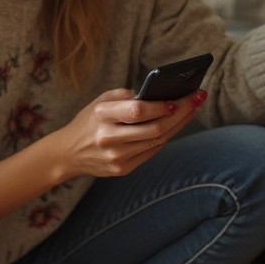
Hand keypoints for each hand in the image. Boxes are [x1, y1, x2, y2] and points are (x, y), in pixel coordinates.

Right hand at [53, 88, 205, 178]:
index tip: (179, 99)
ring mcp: (116, 157)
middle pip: (154, 128)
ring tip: (190, 111)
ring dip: (177, 125)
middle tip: (196, 101)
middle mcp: (108, 138)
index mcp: (101, 116)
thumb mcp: (101, 101)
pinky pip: (151, 152)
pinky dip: (164, 138)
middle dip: (180, 114)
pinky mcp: (121, 169)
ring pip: (157, 141)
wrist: (69, 153)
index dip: (161, 106)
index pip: (138, 111)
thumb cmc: (89, 121)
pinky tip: (174, 125)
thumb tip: (160, 94)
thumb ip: (126, 96)